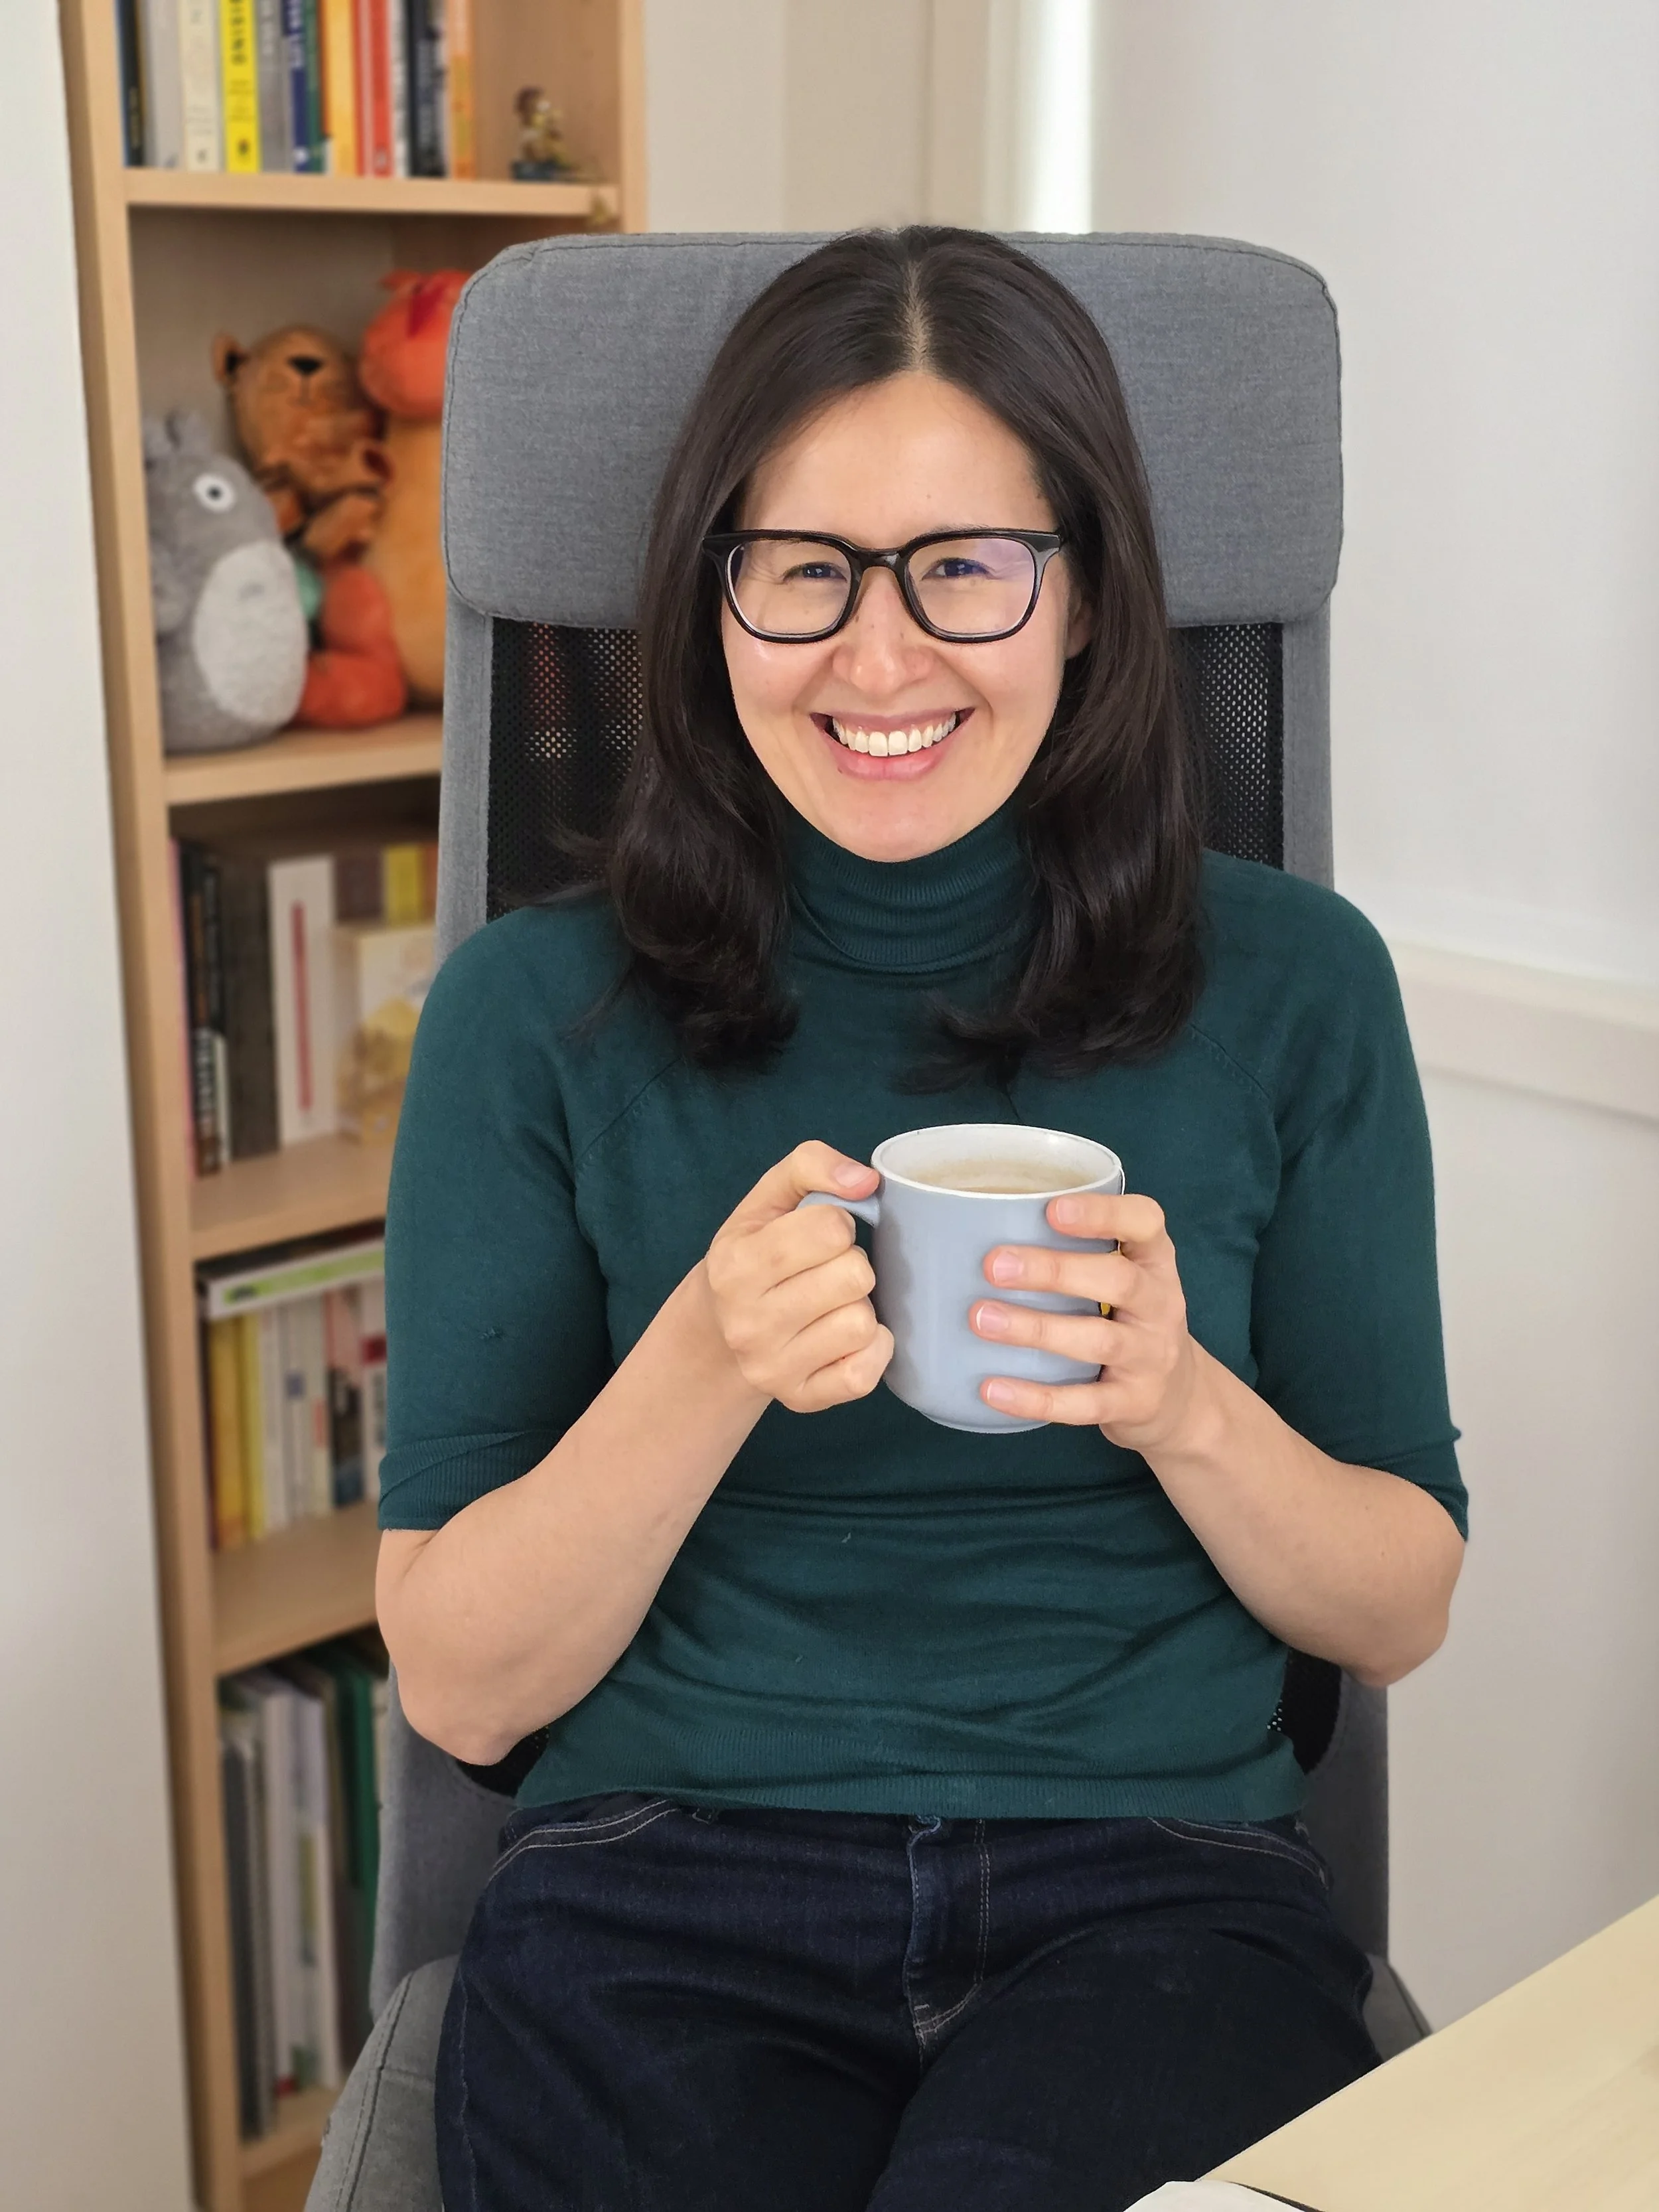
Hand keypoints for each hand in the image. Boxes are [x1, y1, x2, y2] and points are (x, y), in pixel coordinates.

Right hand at [703, 1143, 893, 1413]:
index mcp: (736, 1264)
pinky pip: (866, 1373)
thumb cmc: (754, 1255)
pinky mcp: (799, 1398)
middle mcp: (747, 1321)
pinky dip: (871, 1350)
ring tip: (830, 1304)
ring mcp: (772, 1366)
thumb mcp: (767, 1199)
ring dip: (859, 1307)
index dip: (838, 1224)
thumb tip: (865, 1180)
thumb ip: (811, 1165)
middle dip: (851, 1265)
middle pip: (855, 1276)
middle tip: (826, 1272)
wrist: (717, 1332)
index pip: (831, 1227)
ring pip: (862, 1323)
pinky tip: (845, 1337)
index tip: (819, 1236)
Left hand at [969, 1193, 1209, 1452]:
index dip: (1103, 1213)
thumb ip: (1078, 1253)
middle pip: (1118, 1281)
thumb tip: (979, 1231)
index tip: (1053, 1209)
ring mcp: (1152, 1357)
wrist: (1181, 1397)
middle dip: (1054, 1271)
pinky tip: (992, 1389)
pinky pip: (1085, 1402)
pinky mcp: (1135, 1403)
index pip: (1146, 1222)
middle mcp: (1161, 1305)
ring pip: (1098, 1341)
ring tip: (982, 1320)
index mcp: (1155, 1262)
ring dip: (1036, 1329)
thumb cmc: (1131, 1320)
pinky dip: (1037, 1397)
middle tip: (994, 1266)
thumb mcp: (1126, 1278)